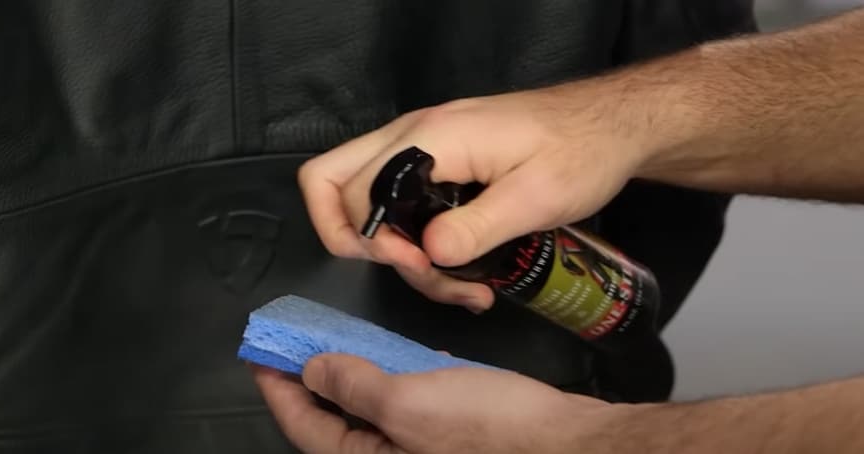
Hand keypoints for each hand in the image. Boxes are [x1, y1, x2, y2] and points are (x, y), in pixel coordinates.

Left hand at [253, 354, 616, 453]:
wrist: (565, 444)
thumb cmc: (486, 429)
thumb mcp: (408, 403)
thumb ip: (354, 386)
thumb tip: (312, 370)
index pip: (306, 428)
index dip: (279, 389)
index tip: (260, 354)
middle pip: (334, 420)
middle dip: (312, 379)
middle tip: (295, 340)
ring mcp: (420, 447)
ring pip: (370, 410)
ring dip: (352, 374)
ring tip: (335, 339)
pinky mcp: (448, 431)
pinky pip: (405, 405)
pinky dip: (394, 377)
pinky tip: (394, 352)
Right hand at [298, 84, 652, 311]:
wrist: (609, 125)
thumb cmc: (580, 153)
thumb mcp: (536, 198)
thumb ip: (477, 227)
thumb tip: (429, 254)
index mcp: (430, 140)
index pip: (352, 190)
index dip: (373, 240)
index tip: (422, 264)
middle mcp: (412, 136)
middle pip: (330, 183)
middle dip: (359, 242)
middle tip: (419, 269)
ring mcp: (421, 147)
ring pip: (365, 200)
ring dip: (401, 254)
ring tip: (463, 286)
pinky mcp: (437, 162)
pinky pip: (400, 202)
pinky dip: (418, 242)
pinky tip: (463, 272)